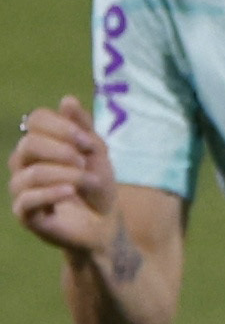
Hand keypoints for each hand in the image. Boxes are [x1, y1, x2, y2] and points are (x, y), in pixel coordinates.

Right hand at [14, 102, 122, 262]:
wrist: (104, 224)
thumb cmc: (96, 185)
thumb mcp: (96, 153)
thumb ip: (82, 128)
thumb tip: (67, 99)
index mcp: (39, 144)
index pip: (36, 120)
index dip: (62, 126)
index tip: (87, 142)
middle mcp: (23, 163)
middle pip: (29, 144)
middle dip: (62, 150)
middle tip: (86, 161)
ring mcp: (21, 188)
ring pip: (31, 173)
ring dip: (67, 175)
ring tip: (89, 181)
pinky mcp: (25, 213)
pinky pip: (27, 199)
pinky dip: (52, 193)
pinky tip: (71, 192)